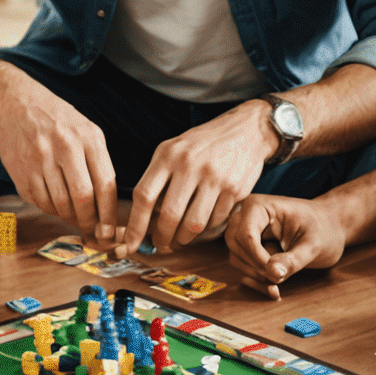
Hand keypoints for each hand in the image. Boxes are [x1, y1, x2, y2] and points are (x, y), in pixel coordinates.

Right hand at [0, 66, 117, 238]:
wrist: (14, 101)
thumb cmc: (55, 117)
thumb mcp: (85, 128)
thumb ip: (97, 162)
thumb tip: (106, 205)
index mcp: (88, 137)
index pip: (105, 185)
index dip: (109, 214)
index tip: (109, 231)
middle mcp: (65, 147)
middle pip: (83, 198)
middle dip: (88, 221)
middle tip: (91, 230)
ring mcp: (41, 160)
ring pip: (59, 204)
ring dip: (68, 217)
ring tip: (73, 216)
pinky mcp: (21, 171)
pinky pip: (39, 201)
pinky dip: (49, 208)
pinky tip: (53, 203)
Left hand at [120, 102, 278, 254]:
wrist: (245, 130)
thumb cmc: (202, 144)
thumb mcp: (174, 149)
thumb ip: (158, 178)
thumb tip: (145, 219)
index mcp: (168, 155)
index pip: (144, 196)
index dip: (135, 225)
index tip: (129, 244)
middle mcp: (189, 165)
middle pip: (169, 216)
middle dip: (162, 237)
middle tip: (161, 244)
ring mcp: (214, 177)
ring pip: (193, 224)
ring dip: (184, 238)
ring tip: (181, 237)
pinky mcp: (234, 189)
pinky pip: (215, 221)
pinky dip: (207, 228)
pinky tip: (204, 221)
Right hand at [224, 195, 346, 297]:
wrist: (327, 229)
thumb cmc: (322, 230)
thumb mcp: (313, 245)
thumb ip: (293, 260)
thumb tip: (272, 273)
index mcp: (259, 206)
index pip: (245, 234)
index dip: (258, 258)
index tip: (277, 274)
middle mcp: (245, 215)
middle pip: (235, 245)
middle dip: (256, 266)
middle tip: (281, 277)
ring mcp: (243, 230)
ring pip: (235, 258)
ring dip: (256, 274)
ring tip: (282, 277)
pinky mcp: (247, 246)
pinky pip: (242, 266)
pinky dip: (256, 279)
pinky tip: (275, 287)